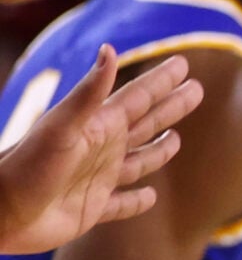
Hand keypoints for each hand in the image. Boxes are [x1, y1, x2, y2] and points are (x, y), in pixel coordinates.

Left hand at [0, 48, 201, 254]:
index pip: (139, 98)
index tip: (183, 63)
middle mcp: (101, 149)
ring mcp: (97, 179)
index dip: (161, 81)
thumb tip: (110, 49)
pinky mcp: (92, 210)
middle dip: (171, 107)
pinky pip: (122, 204)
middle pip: (146, 124)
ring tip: (176, 140)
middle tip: (196, 90)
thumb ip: (89, 92)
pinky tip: (150, 197)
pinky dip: (138, 201)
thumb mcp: (60, 127)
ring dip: (159, 151)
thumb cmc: (26, 167)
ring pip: (139, 162)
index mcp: (98, 126)